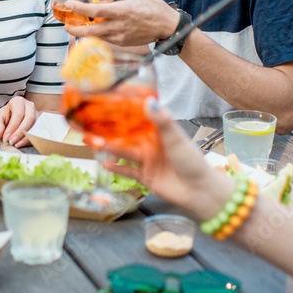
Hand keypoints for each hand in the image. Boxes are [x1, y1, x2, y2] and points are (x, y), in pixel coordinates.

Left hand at [0, 97, 38, 147]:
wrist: (12, 116)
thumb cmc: (6, 116)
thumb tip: (0, 133)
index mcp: (18, 102)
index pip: (18, 114)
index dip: (12, 127)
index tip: (6, 137)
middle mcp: (29, 106)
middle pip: (29, 118)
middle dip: (20, 132)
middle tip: (11, 142)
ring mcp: (36, 114)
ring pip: (35, 125)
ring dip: (25, 137)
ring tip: (16, 144)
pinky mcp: (40, 122)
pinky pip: (37, 131)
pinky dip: (29, 139)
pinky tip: (22, 143)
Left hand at [64, 0, 179, 46]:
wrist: (167, 26)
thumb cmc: (154, 8)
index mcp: (121, 11)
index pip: (95, 11)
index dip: (80, 8)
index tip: (69, 4)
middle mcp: (118, 26)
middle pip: (90, 31)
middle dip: (75, 30)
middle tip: (66, 26)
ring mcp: (120, 37)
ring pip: (97, 37)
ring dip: (85, 32)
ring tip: (78, 26)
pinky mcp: (123, 43)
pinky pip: (106, 39)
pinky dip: (99, 34)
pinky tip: (95, 29)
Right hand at [89, 99, 231, 214]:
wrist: (200, 191)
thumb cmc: (192, 161)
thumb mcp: (176, 137)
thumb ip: (161, 121)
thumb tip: (149, 101)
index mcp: (159, 131)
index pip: (139, 118)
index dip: (124, 111)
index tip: (107, 102)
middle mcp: (151, 144)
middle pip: (127, 136)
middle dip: (111, 131)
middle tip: (92, 125)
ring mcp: (147, 160)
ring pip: (124, 152)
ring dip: (110, 148)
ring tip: (94, 143)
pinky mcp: (145, 177)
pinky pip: (127, 171)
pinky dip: (116, 168)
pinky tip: (104, 163)